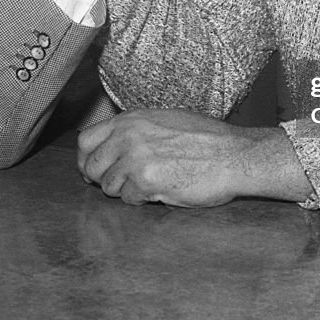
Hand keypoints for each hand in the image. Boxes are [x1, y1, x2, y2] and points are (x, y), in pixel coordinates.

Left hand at [77, 109, 312, 206]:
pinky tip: (163, 190)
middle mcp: (128, 135)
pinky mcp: (146, 181)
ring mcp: (135, 158)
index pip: (85, 140)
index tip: (97, 169)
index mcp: (132, 119)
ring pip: (108, 186)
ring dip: (126, 191)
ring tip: (151, 184)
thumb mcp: (166, 121)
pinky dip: (143, 200)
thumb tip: (111, 146)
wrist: (234, 155)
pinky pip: (128, 199)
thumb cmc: (207, 139)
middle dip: (103, 179)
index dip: (88, 159)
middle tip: (123, 184)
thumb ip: (136, 130)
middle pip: (91, 166)